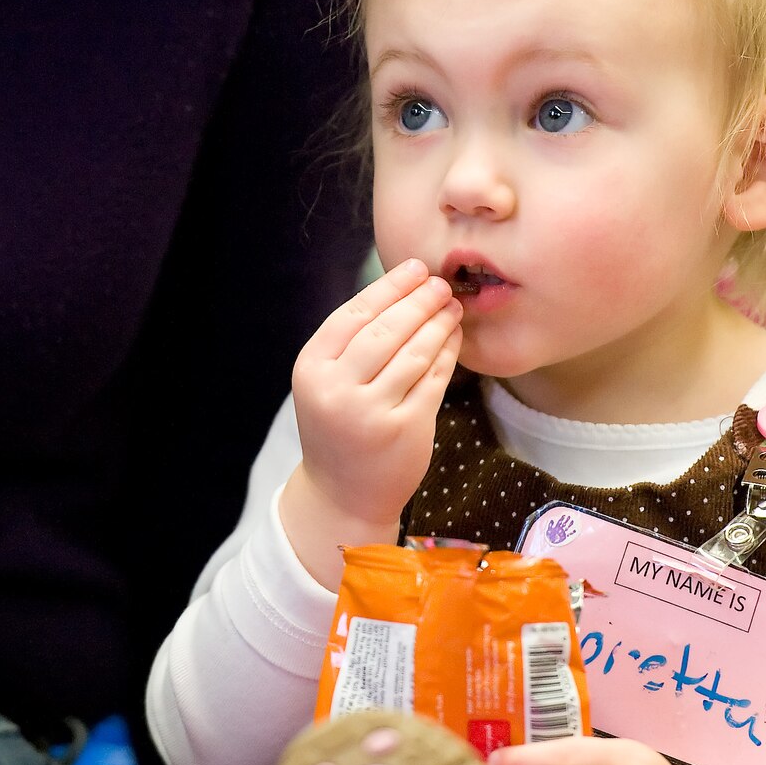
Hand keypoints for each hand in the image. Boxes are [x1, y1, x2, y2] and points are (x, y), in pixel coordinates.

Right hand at [280, 259, 461, 586]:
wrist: (343, 495)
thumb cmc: (338, 426)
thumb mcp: (326, 382)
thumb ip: (351, 342)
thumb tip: (401, 288)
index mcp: (311, 370)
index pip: (353, 314)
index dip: (389, 287)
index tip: (415, 269)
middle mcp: (337, 391)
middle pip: (386, 330)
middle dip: (418, 301)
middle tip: (441, 283)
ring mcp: (372, 413)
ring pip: (414, 352)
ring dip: (438, 323)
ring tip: (452, 306)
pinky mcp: (405, 430)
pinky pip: (433, 380)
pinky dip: (447, 353)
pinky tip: (454, 338)